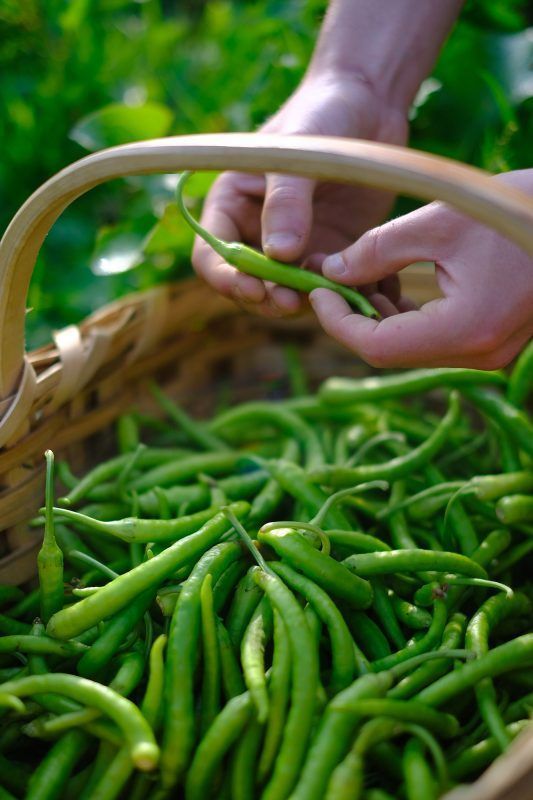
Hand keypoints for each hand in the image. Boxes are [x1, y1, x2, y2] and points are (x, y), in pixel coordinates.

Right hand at [192, 73, 406, 317]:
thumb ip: (286, 201)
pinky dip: (342, 295)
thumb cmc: (321, 113)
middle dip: (269, 298)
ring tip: (331, 296)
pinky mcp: (331, 252)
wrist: (369, 103)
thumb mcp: (297, 154)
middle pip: (250, 284)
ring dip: (307, 302)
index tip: (254, 289)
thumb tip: (277, 255)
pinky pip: (330, 286)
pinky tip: (363, 293)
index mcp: (232, 206)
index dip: (227, 279)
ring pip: (290, 292)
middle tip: (296, 301)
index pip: (211, 256)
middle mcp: (258, 233)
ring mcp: (295, 246)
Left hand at [310, 171, 532, 368]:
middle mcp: (477, 354)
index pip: (377, 346)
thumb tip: (332, 271)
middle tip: (331, 277)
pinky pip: (434, 337)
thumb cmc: (520, 209)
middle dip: (354, 315)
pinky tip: (393, 280)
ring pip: (410, 346)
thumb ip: (378, 249)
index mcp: (465, 329)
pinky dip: (406, 314)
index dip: (338, 321)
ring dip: (378, 313)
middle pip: (391, 350)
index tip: (317, 290)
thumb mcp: (439, 221)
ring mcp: (488, 352)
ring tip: (362, 271)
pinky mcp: (492, 340)